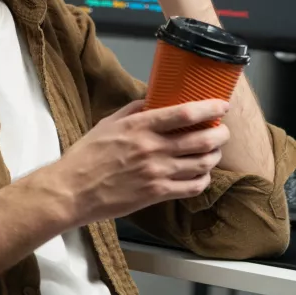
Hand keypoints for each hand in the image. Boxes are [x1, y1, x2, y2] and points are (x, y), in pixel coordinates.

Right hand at [44, 99, 230, 225]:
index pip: (184, 113)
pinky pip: (192, 187)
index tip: (221, 105)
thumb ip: (134, 110)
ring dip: (214, 156)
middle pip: (201, 139)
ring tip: (214, 151)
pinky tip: (201, 174)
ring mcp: (157, 173)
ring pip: (202, 163)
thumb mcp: (109, 123)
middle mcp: (152, 148)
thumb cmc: (87, 155)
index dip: (209, 108)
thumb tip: (154, 100)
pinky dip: (203, 179)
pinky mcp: (156, 194)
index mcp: (140, 126)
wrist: (72, 191)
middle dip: (220, 134)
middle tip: (223, 131)